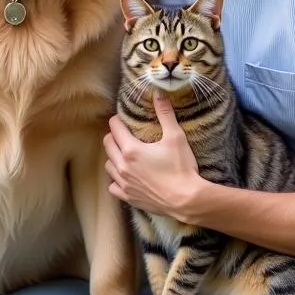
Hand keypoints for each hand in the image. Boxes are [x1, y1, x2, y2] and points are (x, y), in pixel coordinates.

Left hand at [104, 93, 204, 221]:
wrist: (186, 199)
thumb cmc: (181, 168)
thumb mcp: (176, 137)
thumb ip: (165, 115)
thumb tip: (159, 95)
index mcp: (131, 149)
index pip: (114, 128)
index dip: (117, 120)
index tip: (121, 119)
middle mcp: (122, 166)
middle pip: (108, 145)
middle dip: (113, 136)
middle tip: (123, 134)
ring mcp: (124, 183)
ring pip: (108, 165)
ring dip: (113, 157)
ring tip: (123, 155)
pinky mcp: (129, 197)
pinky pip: (113, 186)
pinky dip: (116, 180)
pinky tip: (125, 177)